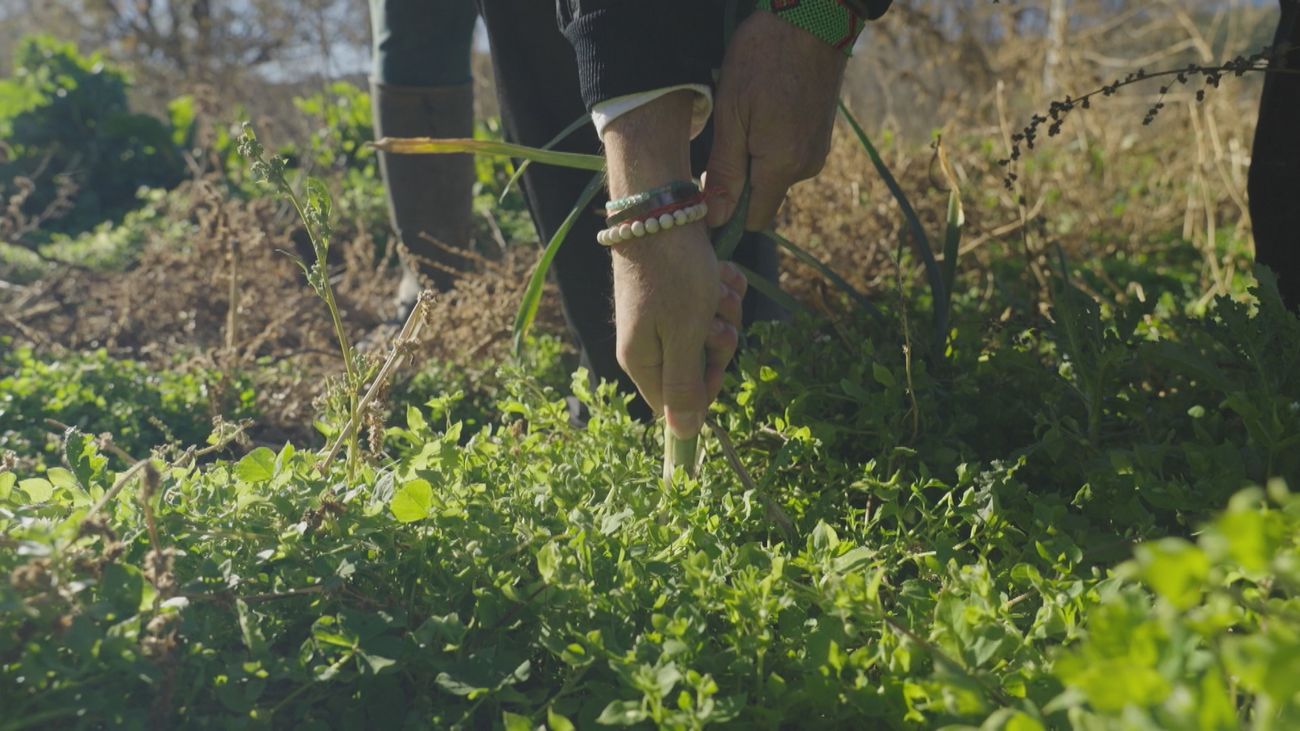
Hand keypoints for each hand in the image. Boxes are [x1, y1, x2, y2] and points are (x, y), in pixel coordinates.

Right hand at [603, 91, 748, 439]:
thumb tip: (683, 434)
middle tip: (716, 316)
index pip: (678, 400)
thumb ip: (684, 387)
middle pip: (699, 362)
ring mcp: (663, 310)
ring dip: (724, 307)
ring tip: (716, 284)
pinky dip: (721, 284)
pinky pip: (710, 298)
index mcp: (642, 359)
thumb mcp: (683, 337)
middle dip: (720, 337)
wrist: (661, 208)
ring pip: (710, 327)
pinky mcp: (677, 285)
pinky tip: (720, 269)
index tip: (720, 362)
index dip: (707, 385)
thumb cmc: (672, 275)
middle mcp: (649, 338)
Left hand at [705, 10, 848, 230]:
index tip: (708, 189)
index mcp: (782, 166)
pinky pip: (788, 155)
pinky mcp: (820, 135)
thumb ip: (726, 171)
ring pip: (775, 175)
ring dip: (755, 157)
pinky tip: (764, 109)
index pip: (753, 219)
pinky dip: (771, 143)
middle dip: (740, 180)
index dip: (728, 213)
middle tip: (724, 136)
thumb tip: (717, 219)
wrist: (812, 18)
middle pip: (763, 197)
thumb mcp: (731, 113)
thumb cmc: (763, 59)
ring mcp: (817, 150)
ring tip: (746, 114)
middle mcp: (806, 166)